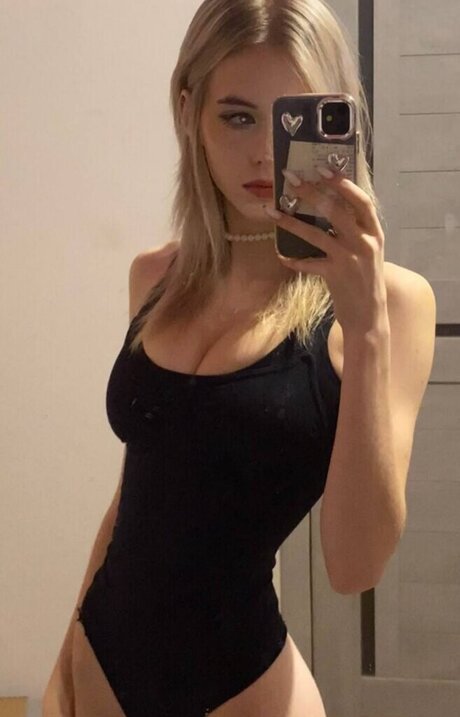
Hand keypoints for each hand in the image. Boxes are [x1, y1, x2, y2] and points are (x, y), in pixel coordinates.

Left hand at [263, 167, 388, 334]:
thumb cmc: (365, 279)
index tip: (323, 169)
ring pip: (316, 234)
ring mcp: (350, 259)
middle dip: (312, 193)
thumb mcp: (367, 251)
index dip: (343, 184)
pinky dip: (293, 259)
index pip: (362, 201)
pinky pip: (308, 263)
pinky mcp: (335, 276)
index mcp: (374, 232)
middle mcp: (364, 242)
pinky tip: (281, 254)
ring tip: (273, 211)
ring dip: (292, 222)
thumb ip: (354, 230)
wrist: (369, 315)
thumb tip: (328, 206)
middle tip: (291, 180)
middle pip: (336, 211)